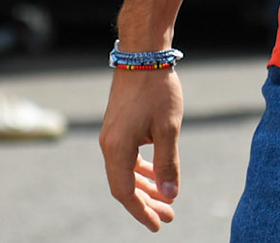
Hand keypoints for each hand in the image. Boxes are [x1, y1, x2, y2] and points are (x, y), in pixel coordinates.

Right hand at [100, 68, 182, 230]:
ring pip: (125, 172)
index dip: (142, 211)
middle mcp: (109, 145)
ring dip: (145, 187)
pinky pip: (127, 157)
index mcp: (117, 148)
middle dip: (146, 203)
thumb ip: (168, 163)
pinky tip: (155, 173)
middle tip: (168, 216)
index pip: (125, 192)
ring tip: (165, 199)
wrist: (142, 54)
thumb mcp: (168, 129)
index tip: (159, 224)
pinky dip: (141, 169)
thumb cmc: (157, 89)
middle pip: (124, 185)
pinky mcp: (118, 126)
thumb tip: (170, 195)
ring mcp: (111, 135)